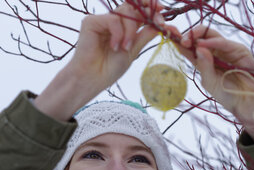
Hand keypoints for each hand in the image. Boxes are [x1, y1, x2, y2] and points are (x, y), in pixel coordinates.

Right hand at [35, 1, 163, 120]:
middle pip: (133, 7)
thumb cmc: (110, 68)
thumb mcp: (133, 50)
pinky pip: (112, 19)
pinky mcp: (91, 22)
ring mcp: (102, 20)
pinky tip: (114, 46)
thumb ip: (144, 35)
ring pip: (125, 13)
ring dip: (129, 31)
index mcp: (123, 27)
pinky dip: (117, 33)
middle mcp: (113, 21)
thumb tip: (161, 23)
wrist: (93, 79)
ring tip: (125, 48)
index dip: (151, 8)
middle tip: (158, 22)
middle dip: (147, 14)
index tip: (163, 10)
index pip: (138, 12)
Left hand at [177, 26, 253, 140]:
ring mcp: (228, 50)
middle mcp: (216, 53)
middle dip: (190, 34)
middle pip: (202, 36)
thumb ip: (203, 65)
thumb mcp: (209, 82)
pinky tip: (203, 44)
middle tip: (180, 39)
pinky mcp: (240, 51)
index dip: (181, 41)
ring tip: (188, 41)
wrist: (246, 104)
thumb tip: (197, 47)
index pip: (191, 47)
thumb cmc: (227, 94)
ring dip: (198, 35)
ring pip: (212, 35)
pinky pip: (225, 43)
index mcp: (205, 61)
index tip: (169, 36)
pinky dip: (213, 41)